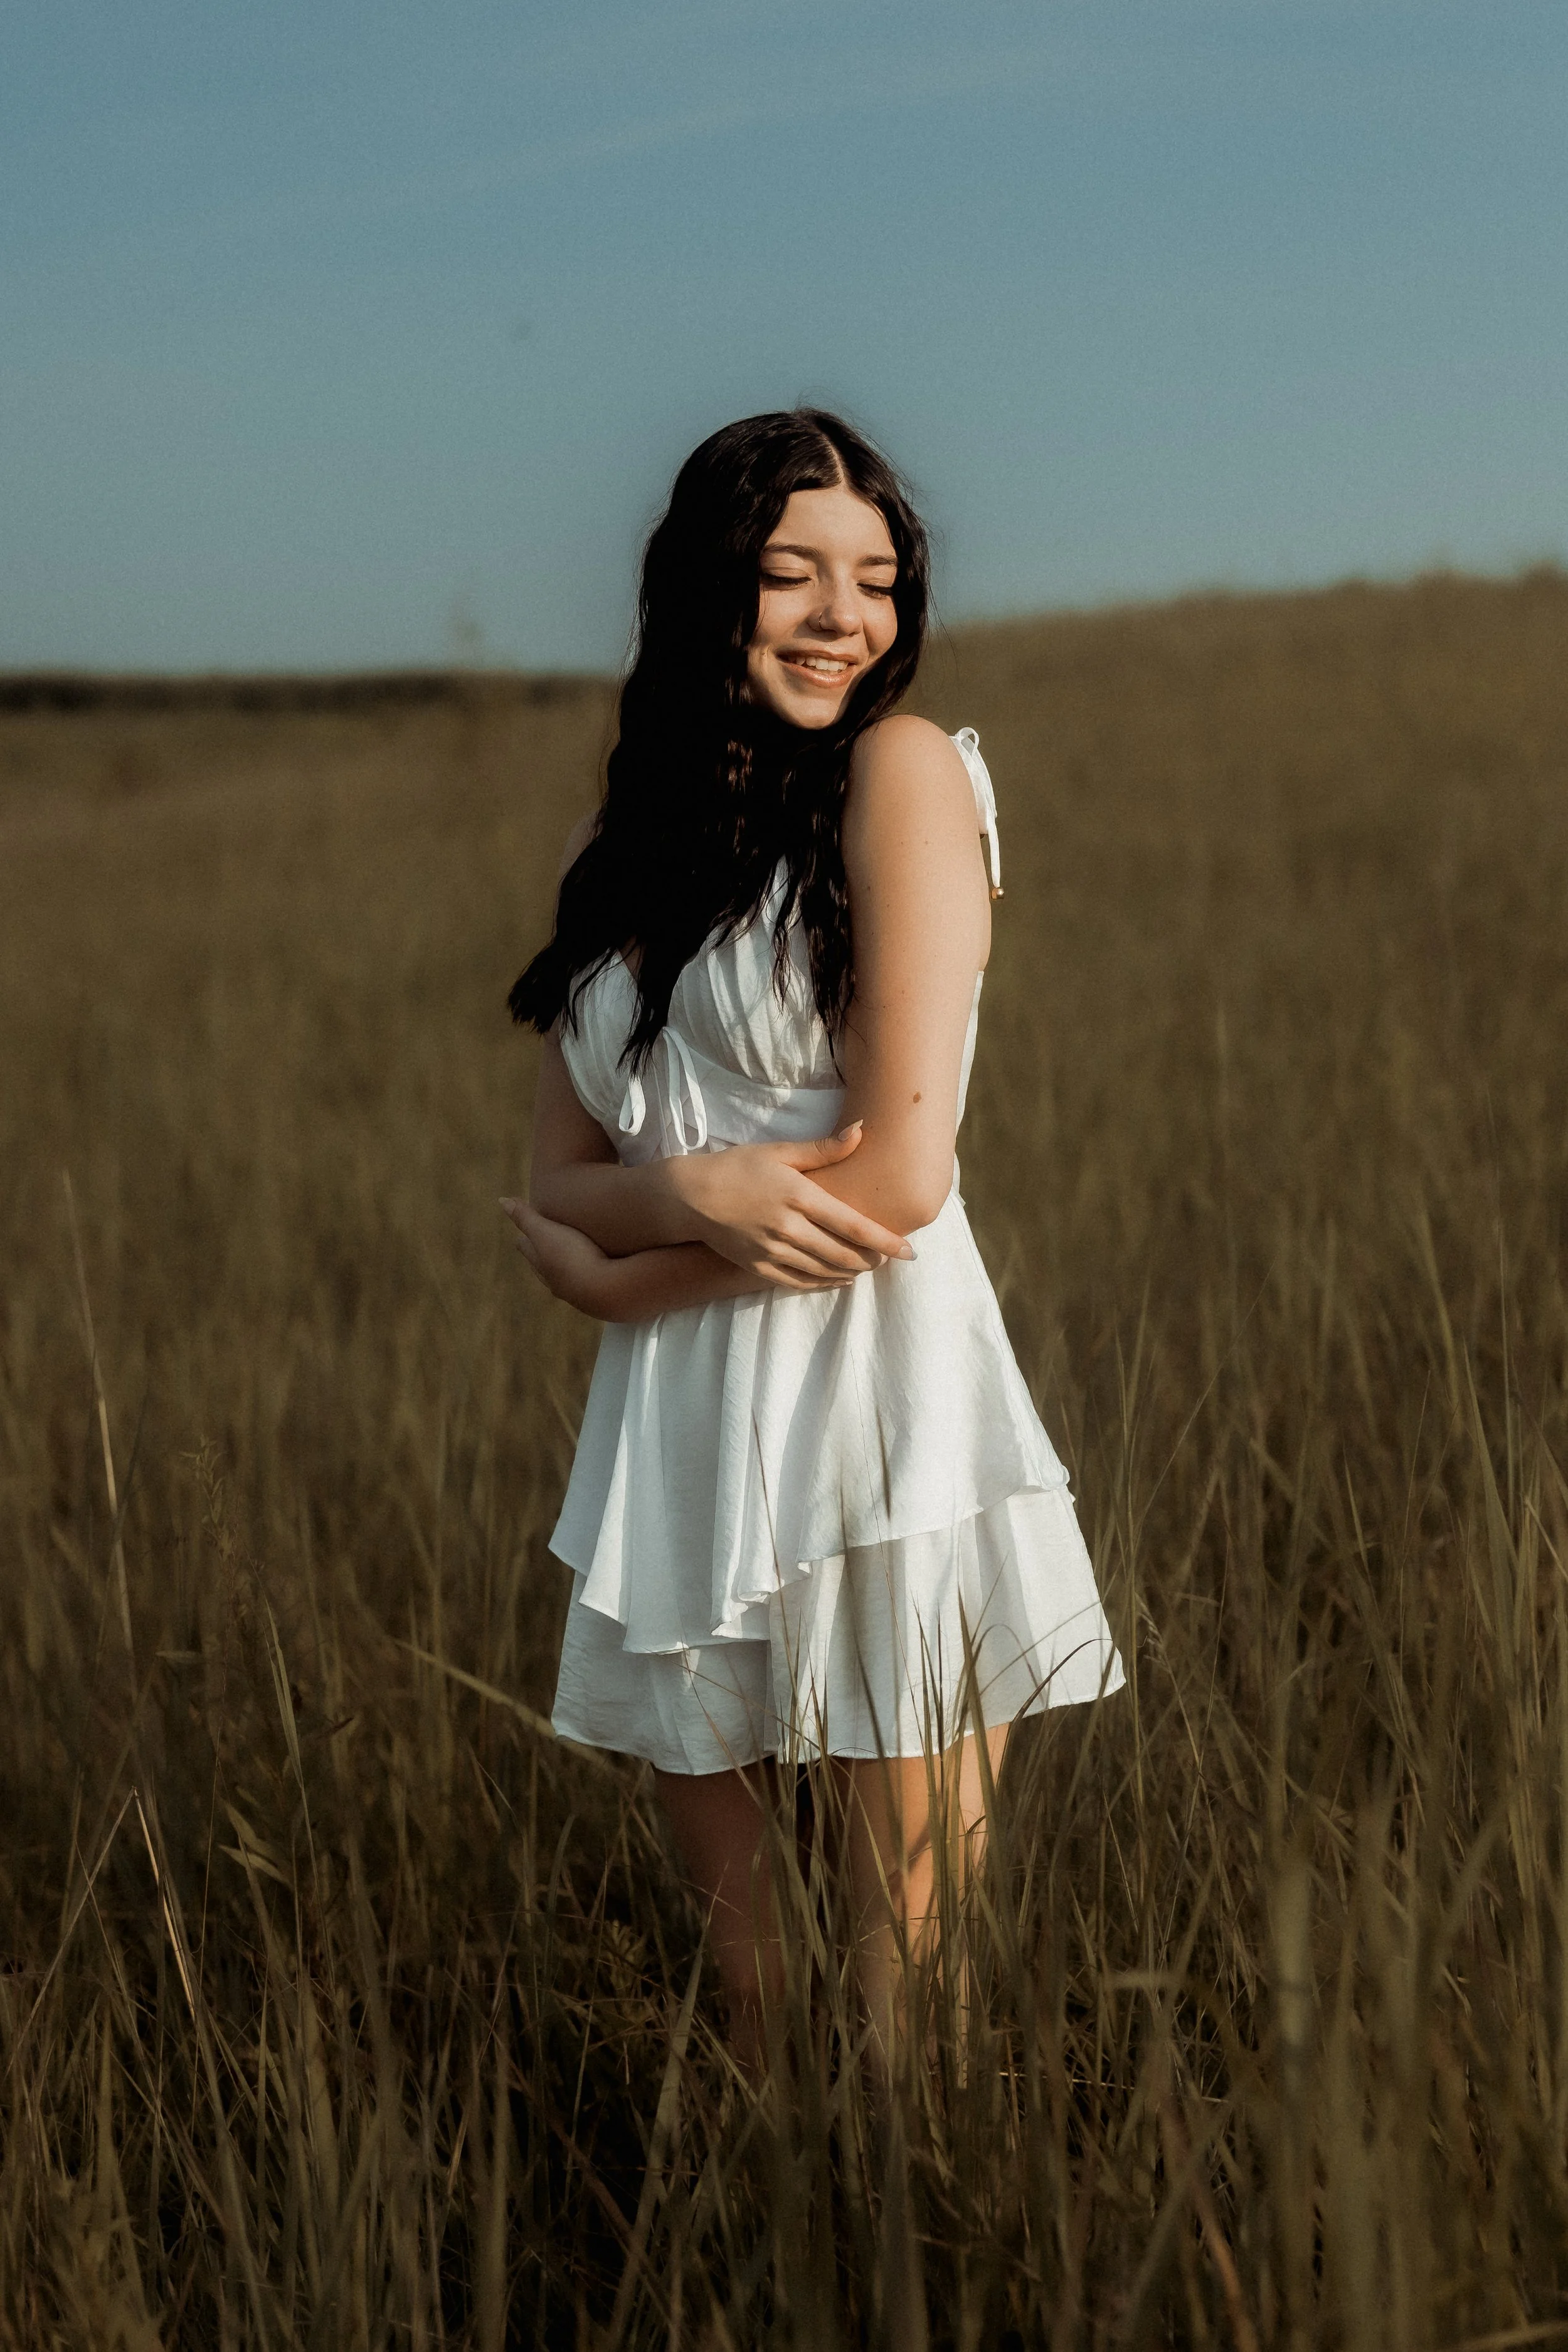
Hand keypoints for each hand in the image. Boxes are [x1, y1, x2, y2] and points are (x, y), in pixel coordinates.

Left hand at [500, 1197, 612, 1313]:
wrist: (604, 1290)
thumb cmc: (571, 1257)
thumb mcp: (546, 1232)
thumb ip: (526, 1217)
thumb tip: (501, 1200)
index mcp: (540, 1262)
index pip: (525, 1247)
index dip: (524, 1237)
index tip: (525, 1230)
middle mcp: (553, 1280)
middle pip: (540, 1265)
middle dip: (541, 1253)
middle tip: (546, 1240)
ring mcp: (573, 1290)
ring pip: (562, 1277)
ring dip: (564, 1267)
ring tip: (572, 1257)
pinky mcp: (593, 1295)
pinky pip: (585, 1283)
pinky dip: (585, 1276)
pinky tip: (595, 1272)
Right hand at [659, 1123, 914, 1286]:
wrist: (691, 1197)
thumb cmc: (738, 1167)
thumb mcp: (780, 1151)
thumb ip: (824, 1149)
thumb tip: (862, 1130)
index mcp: (799, 1196)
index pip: (853, 1225)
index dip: (885, 1241)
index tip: (908, 1251)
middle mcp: (789, 1228)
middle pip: (844, 1254)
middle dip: (872, 1259)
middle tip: (889, 1258)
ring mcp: (773, 1252)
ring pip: (825, 1271)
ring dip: (852, 1272)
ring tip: (868, 1267)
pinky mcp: (759, 1268)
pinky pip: (800, 1283)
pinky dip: (825, 1283)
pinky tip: (838, 1279)